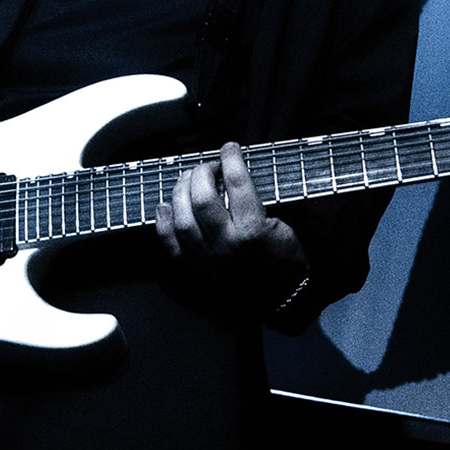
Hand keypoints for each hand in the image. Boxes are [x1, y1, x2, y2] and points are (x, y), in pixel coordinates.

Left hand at [155, 142, 306, 287]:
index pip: (237, 183)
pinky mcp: (193, 270)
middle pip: (202, 198)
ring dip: (181, 191)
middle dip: (202, 172)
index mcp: (253, 232)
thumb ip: (259, 201)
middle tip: (209, 166)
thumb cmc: (285, 262)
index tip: (230, 148)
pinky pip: (169, 242)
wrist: (280, 301)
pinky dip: (163, 220)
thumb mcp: (283, 226)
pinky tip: (166, 205)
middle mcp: (226, 245)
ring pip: (181, 218)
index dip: (231, 159)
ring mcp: (205, 259)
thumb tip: (236, 173)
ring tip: (189, 180)